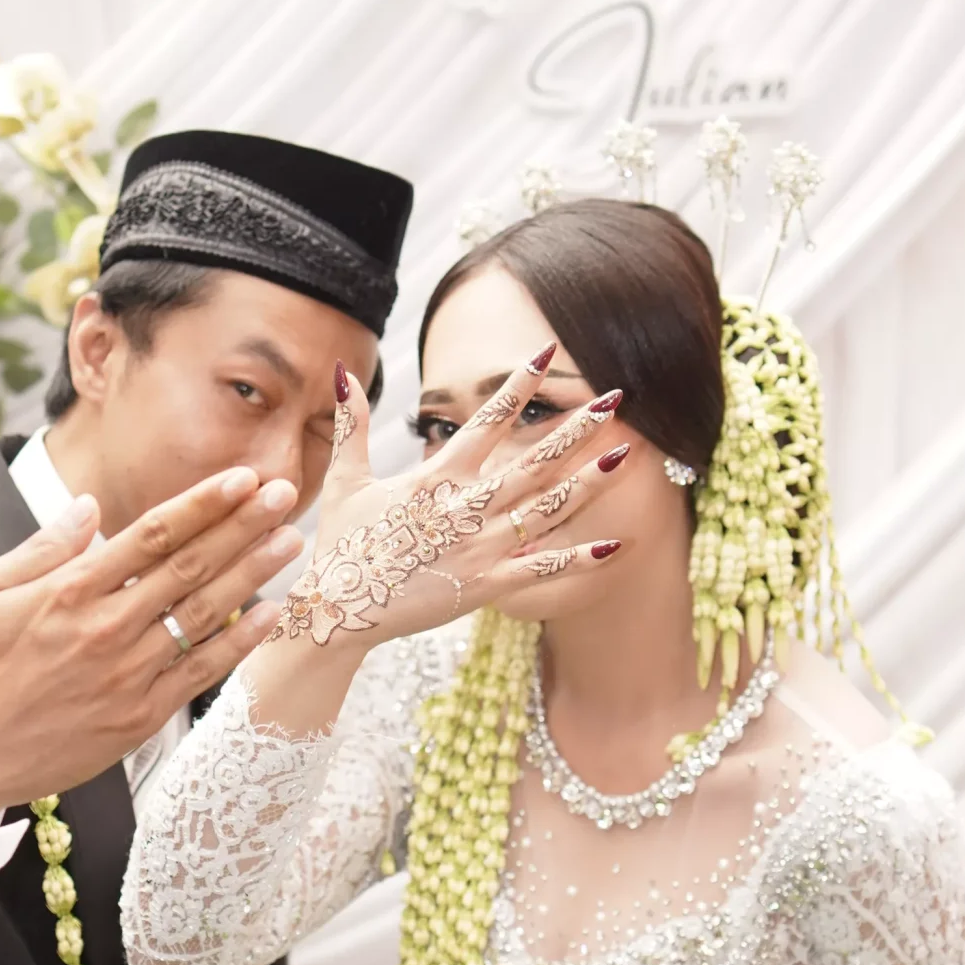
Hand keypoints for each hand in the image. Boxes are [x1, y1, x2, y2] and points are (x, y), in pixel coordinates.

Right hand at [0, 468, 302, 858]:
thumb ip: (42, 548)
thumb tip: (90, 506)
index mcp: (68, 591)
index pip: (151, 534)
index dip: (202, 503)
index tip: (241, 476)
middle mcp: (105, 628)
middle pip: (189, 566)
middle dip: (241, 525)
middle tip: (283, 493)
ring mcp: (127, 674)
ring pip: (203, 614)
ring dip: (252, 573)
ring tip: (290, 540)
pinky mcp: (139, 716)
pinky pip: (200, 671)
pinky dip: (239, 642)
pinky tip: (272, 614)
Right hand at [272, 346, 624, 656]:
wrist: (339, 611)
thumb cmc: (342, 545)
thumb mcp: (344, 479)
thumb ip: (352, 425)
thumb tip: (342, 373)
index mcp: (436, 476)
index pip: (487, 420)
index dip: (519, 385)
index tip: (548, 352)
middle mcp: (465, 507)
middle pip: (533, 460)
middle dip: (576, 429)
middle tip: (614, 398)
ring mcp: (479, 547)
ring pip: (546, 508)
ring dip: (588, 482)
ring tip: (625, 455)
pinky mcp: (486, 586)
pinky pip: (541, 569)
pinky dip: (578, 559)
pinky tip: (614, 545)